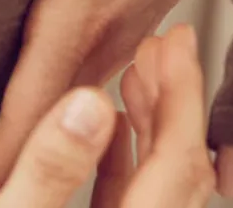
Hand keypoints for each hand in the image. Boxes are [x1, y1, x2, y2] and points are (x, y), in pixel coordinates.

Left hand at [0, 0, 232, 207]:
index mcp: (81, 11)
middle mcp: (102, 35)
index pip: (30, 104)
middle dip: (10, 164)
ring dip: (34, 137)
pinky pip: (86, 79)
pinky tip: (37, 103)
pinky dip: (57, 105)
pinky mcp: (127, 20)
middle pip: (49, 120)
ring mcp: (120, 33)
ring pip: (70, 105)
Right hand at [0, 25, 213, 207]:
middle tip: (164, 42)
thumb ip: (50, 166)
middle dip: (174, 99)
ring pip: (159, 180)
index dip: (182, 93)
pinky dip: (127, 151)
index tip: (178, 39)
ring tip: (139, 69)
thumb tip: (91, 105)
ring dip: (151, 121)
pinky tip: (110, 121)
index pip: (177, 158)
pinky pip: (131, 193)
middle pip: (179, 167)